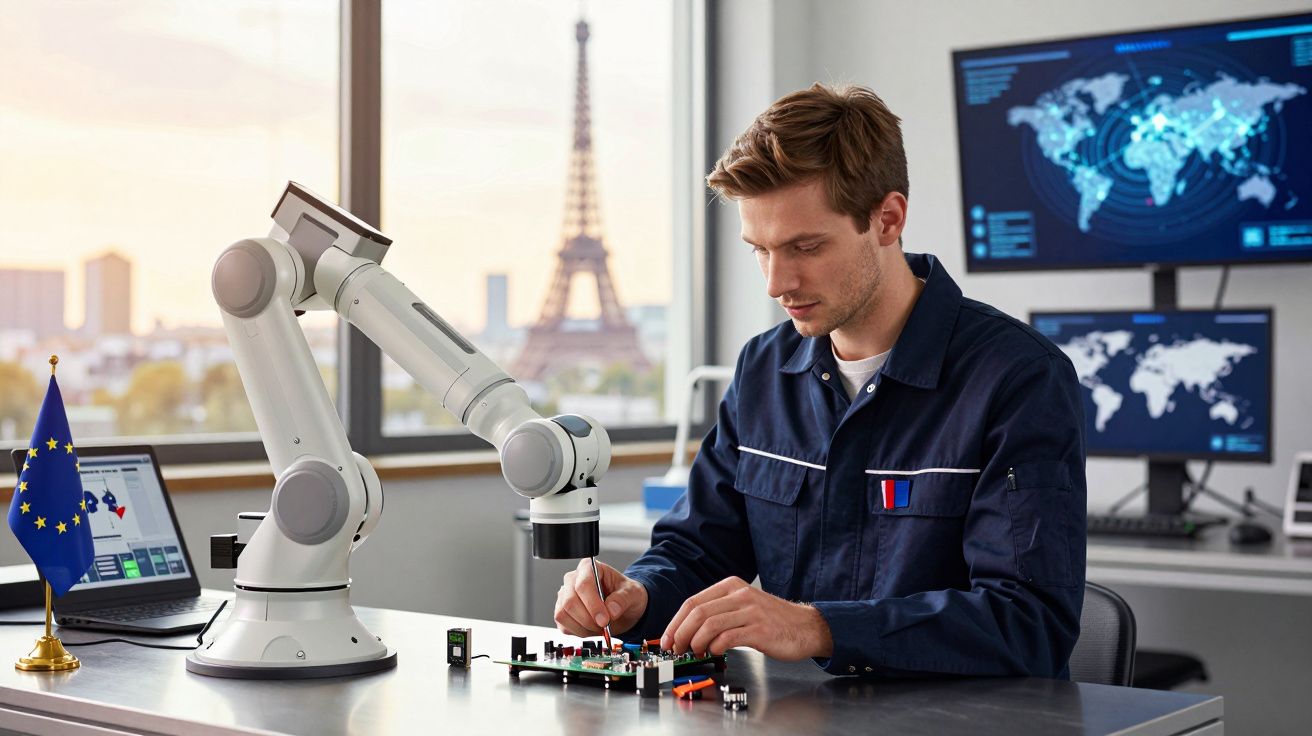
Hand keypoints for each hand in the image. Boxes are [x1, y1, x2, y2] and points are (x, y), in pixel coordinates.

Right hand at [554, 558, 648, 636]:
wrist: (624, 608)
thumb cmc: (625, 594)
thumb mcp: (633, 592)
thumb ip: (622, 599)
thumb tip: (611, 610)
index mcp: (589, 568)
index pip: (583, 585)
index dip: (592, 604)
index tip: (604, 619)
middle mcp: (573, 580)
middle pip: (570, 602)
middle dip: (588, 619)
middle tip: (604, 626)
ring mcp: (565, 596)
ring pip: (563, 614)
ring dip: (584, 627)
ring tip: (600, 627)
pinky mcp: (562, 612)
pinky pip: (564, 626)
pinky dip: (579, 632)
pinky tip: (592, 629)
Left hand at [661, 577, 832, 660]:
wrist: (807, 627)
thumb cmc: (773, 621)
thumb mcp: (743, 607)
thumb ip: (719, 613)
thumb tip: (688, 631)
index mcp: (732, 586)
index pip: (693, 602)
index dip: (675, 622)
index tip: (667, 639)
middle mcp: (740, 594)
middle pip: (697, 612)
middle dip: (680, 633)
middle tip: (675, 649)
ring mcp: (750, 611)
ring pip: (709, 624)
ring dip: (695, 642)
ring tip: (695, 652)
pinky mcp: (760, 629)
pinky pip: (728, 637)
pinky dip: (715, 647)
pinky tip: (715, 652)